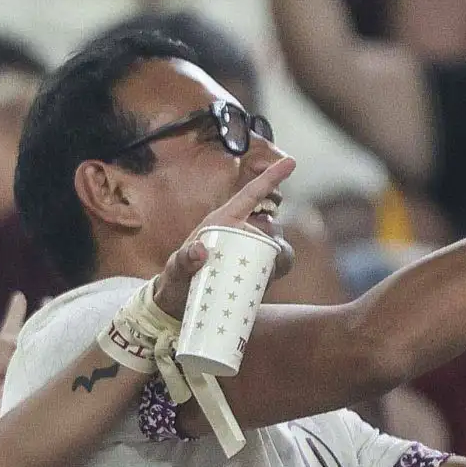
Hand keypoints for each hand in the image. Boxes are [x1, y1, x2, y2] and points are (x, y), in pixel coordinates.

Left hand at [153, 158, 296, 317]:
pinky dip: (276, 272)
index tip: (291, 161)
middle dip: (273, 240)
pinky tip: (264, 286)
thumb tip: (200, 250)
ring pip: (277, 247)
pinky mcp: (253, 271)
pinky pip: (275, 266)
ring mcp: (247, 252)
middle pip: (270, 226)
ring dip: (277, 259)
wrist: (176, 305)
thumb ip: (183, 260)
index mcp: (223, 221)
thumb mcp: (175, 270)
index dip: (270, 177)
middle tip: (256, 262)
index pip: (250, 195)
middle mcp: (239, 233)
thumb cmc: (174, 281)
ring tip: (260, 277)